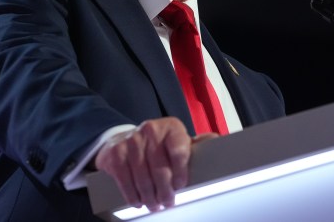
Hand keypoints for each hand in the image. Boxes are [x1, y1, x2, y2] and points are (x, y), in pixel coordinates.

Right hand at [94, 117, 215, 211]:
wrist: (124, 139)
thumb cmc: (159, 145)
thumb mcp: (179, 141)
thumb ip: (198, 144)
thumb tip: (217, 141)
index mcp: (171, 127)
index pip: (178, 149)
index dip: (180, 170)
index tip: (180, 185)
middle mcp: (150, 129)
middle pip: (160, 167)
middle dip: (165, 190)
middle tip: (168, 202)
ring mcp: (131, 140)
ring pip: (142, 176)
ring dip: (149, 196)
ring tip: (154, 205)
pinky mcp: (116, 153)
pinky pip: (124, 179)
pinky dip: (132, 194)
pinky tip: (138, 201)